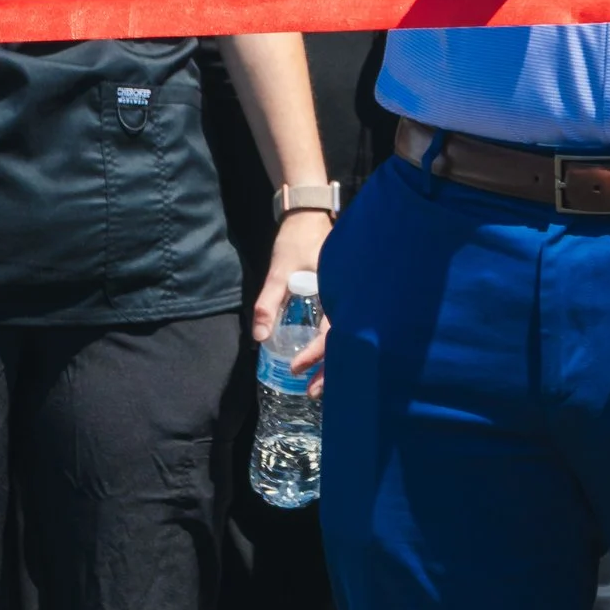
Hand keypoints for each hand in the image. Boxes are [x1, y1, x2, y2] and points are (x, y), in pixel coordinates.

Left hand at [252, 210, 332, 378]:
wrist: (309, 216)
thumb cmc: (296, 241)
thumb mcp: (278, 271)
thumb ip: (268, 303)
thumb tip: (260, 338)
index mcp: (337, 290)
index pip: (332, 331)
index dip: (316, 353)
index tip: (296, 368)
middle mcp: (348, 297)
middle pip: (344, 340)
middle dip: (330, 369)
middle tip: (313, 392)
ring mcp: (348, 298)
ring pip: (345, 336)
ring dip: (333, 361)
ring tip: (319, 384)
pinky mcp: (343, 297)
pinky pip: (342, 326)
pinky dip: (334, 346)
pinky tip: (324, 360)